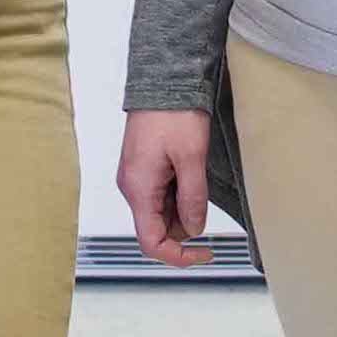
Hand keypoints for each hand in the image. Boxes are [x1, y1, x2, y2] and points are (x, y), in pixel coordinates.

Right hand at [117, 110, 215, 266]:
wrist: (163, 80)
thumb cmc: (174, 113)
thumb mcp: (192, 157)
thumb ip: (193, 198)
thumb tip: (194, 229)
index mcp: (139, 188)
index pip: (151, 242)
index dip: (178, 256)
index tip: (204, 253)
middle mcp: (132, 187)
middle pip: (158, 228)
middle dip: (185, 224)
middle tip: (204, 196)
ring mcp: (136, 177)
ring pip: (161, 211)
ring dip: (183, 205)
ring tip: (196, 173)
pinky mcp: (143, 168)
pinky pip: (161, 194)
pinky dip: (179, 192)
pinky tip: (189, 169)